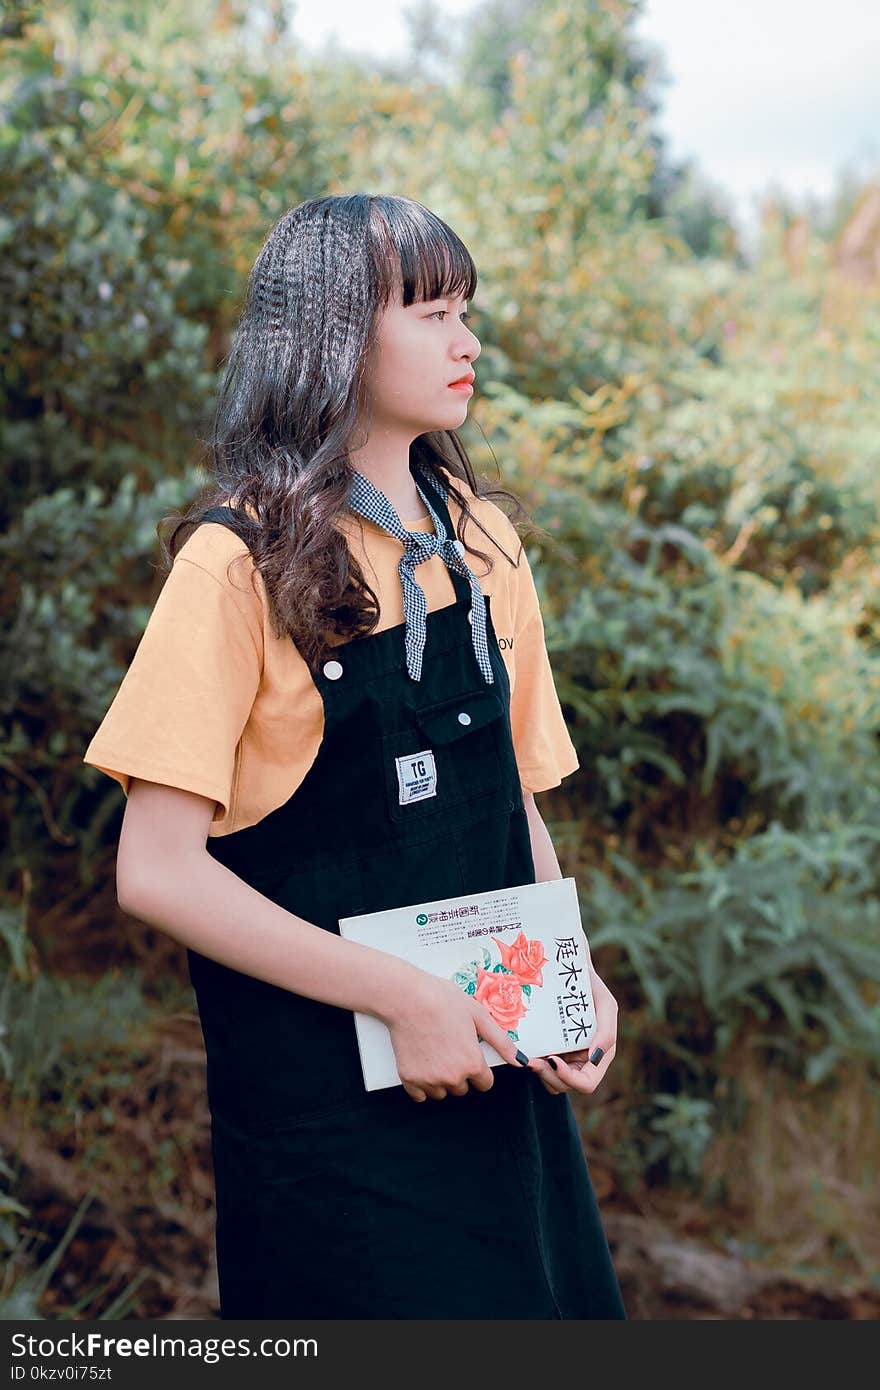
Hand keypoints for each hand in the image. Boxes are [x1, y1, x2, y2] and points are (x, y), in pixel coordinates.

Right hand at [385, 971, 529, 1103]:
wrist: (407, 998)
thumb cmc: (443, 1001)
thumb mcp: (478, 1015)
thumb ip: (501, 1042)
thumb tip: (521, 1061)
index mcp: (472, 1063)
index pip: (484, 1084)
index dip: (479, 1069)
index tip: (469, 1054)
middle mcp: (453, 1077)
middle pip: (463, 1089)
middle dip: (460, 1073)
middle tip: (449, 1048)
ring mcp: (430, 1080)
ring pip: (442, 1093)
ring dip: (440, 1080)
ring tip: (434, 1053)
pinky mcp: (409, 1079)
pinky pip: (420, 1096)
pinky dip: (421, 1084)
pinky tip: (420, 1062)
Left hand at [527, 958, 616, 1096]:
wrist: (567, 969)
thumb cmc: (591, 987)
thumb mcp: (606, 1005)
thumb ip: (607, 1032)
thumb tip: (595, 1059)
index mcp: (597, 1057)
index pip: (587, 1083)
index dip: (570, 1079)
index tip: (553, 1060)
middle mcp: (580, 1061)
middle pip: (564, 1086)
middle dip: (548, 1077)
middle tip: (532, 1061)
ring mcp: (562, 1056)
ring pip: (549, 1081)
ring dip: (538, 1073)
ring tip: (529, 1056)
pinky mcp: (545, 1048)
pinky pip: (538, 1065)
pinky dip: (532, 1062)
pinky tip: (525, 1049)